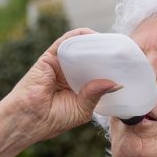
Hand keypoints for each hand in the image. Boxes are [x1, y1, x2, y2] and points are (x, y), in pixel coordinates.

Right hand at [0, 28, 119, 142]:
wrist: (28, 120)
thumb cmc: (53, 119)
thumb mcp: (82, 109)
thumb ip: (97, 94)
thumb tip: (117, 84)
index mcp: (79, 87)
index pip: (99, 73)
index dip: (112, 68)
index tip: (129, 66)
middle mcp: (71, 73)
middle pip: (93, 58)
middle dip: (108, 54)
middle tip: (124, 52)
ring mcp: (61, 64)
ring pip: (82, 48)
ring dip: (96, 43)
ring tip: (113, 43)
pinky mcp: (50, 57)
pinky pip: (67, 41)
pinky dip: (80, 36)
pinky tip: (93, 36)